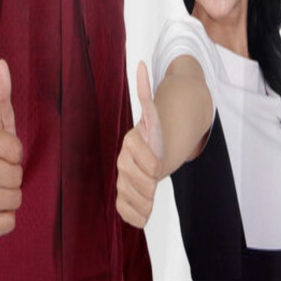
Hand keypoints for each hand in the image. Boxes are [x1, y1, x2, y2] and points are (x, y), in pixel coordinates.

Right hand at [0, 59, 23, 237]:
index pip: (17, 151)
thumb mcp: (0, 118)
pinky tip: (2, 208)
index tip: (9, 150)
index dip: (18, 151)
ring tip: (4, 186)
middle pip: (16, 178)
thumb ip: (4, 93)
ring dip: (15, 195)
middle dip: (17, 173)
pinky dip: (7, 220)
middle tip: (6, 169)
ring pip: (14, 200)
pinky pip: (3, 226)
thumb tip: (3, 64)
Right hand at [116, 62, 163, 228]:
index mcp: (130, 142)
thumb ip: (146, 93)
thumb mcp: (155, 114)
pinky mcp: (121, 198)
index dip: (151, 163)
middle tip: (157, 180)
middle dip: (148, 185)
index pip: (138, 158)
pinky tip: (144, 215)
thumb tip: (141, 64)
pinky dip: (135, 217)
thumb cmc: (155, 135)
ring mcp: (121, 179)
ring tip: (153, 198)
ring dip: (144, 203)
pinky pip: (124, 212)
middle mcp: (122, 161)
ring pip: (129, 198)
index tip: (160, 165)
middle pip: (134, 181)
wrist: (154, 153)